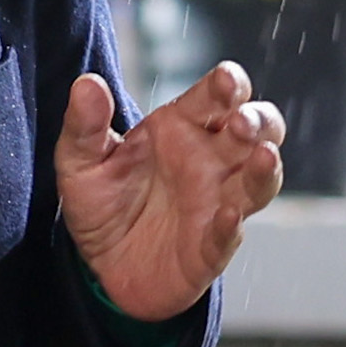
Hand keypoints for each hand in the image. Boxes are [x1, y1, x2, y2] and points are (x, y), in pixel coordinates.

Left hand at [60, 65, 283, 323]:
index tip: (226, 80)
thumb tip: (87, 84)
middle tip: (242, 121)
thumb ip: (85, 125)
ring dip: (265, 169)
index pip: (217, 98)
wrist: (99, 265)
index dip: (229, 85)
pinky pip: (229, 237)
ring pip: (260, 181)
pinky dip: (231, 228)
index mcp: (182, 128)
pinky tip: (228, 216)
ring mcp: (217, 204)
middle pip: (258, 131)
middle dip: (258, 121)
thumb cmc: (101, 203)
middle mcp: (210, 161)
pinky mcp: (210, 249)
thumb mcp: (80, 162)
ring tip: (263, 156)